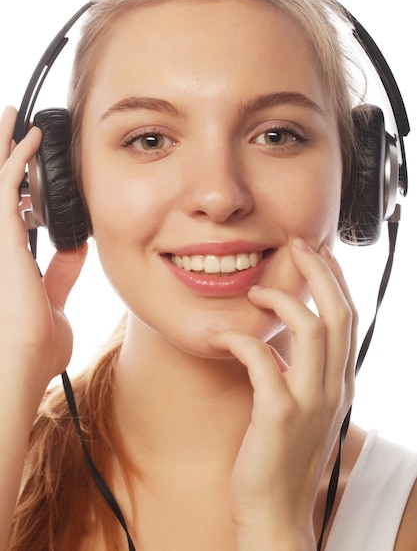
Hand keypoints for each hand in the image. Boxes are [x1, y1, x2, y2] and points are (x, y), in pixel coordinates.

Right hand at [0, 106, 86, 390]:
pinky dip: (17, 158)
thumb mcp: (56, 299)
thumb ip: (63, 271)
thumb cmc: (34, 344)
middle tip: (13, 126)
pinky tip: (29, 137)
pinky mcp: (2, 236)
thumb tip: (77, 246)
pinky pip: (5, 185)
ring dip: (6, 145)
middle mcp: (1, 243)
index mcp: (12, 256)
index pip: (13, 209)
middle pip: (1, 188)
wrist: (24, 362)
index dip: (18, 181)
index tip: (31, 161)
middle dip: (5, 154)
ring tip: (14, 117)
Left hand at [208, 237, 356, 548]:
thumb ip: (301, 373)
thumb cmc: (282, 456)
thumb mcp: (303, 408)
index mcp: (339, 382)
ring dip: (284, 299)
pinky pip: (262, 362)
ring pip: (313, 330)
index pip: (347, 318)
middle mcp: (333, 388)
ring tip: (259, 288)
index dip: (334, 280)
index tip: (317, 252)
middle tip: (297, 244)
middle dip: (319, 272)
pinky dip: (241, 340)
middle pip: (339, 314)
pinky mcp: (277, 416)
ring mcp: (309, 402)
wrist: (275, 512)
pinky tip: (222, 335)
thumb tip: (284, 341)